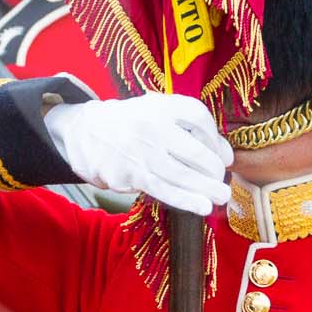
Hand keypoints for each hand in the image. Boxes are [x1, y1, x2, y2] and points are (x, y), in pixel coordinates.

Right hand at [43, 94, 232, 215]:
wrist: (84, 132)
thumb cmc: (132, 124)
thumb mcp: (158, 113)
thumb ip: (192, 128)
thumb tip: (227, 155)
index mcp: (161, 105)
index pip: (198, 116)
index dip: (215, 138)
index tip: (223, 155)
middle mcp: (151, 125)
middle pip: (194, 150)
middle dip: (214, 170)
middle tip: (223, 181)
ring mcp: (140, 151)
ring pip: (180, 174)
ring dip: (205, 189)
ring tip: (221, 197)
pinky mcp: (129, 174)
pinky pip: (162, 190)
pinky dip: (184, 199)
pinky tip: (200, 206)